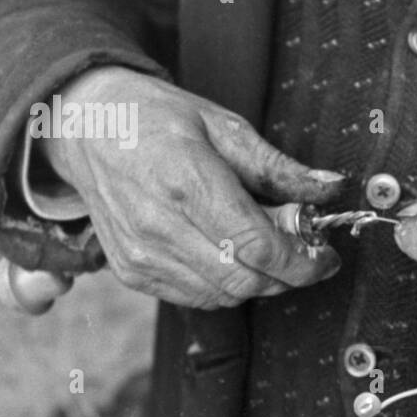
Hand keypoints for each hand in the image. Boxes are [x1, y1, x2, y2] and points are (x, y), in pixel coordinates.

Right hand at [39, 66, 343, 308]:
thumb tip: (332, 187)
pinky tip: (231, 255)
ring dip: (259, 283)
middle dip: (288, 276)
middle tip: (306, 253)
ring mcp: (141, 254)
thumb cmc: (156, 119)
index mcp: (186, 181)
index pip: (259, 247)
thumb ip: (280, 166)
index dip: (302, 260)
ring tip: (269, 250)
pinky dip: (225, 286)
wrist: (84, 126)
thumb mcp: (225, 126)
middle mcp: (158, 226)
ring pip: (223, 296)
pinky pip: (195, 297)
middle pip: (245, 280)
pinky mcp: (131, 271)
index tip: (325, 254)